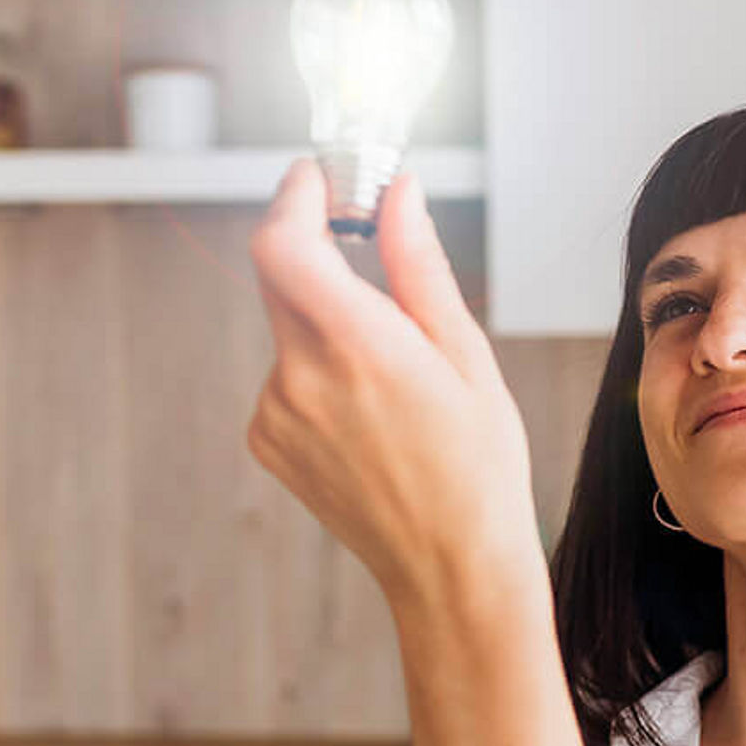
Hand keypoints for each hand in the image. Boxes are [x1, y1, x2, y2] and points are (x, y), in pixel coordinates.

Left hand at [245, 158, 542, 613]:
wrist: (451, 568)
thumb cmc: (478, 467)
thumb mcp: (465, 355)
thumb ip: (417, 265)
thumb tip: (397, 193)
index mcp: (360, 350)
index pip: (283, 243)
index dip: (294, 196)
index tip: (320, 177)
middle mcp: (303, 379)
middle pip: (282, 275)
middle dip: (320, 250)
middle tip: (367, 244)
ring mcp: (277, 414)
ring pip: (288, 327)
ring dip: (328, 321)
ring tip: (394, 377)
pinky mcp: (267, 440)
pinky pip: (285, 374)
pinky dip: (320, 371)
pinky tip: (371, 414)